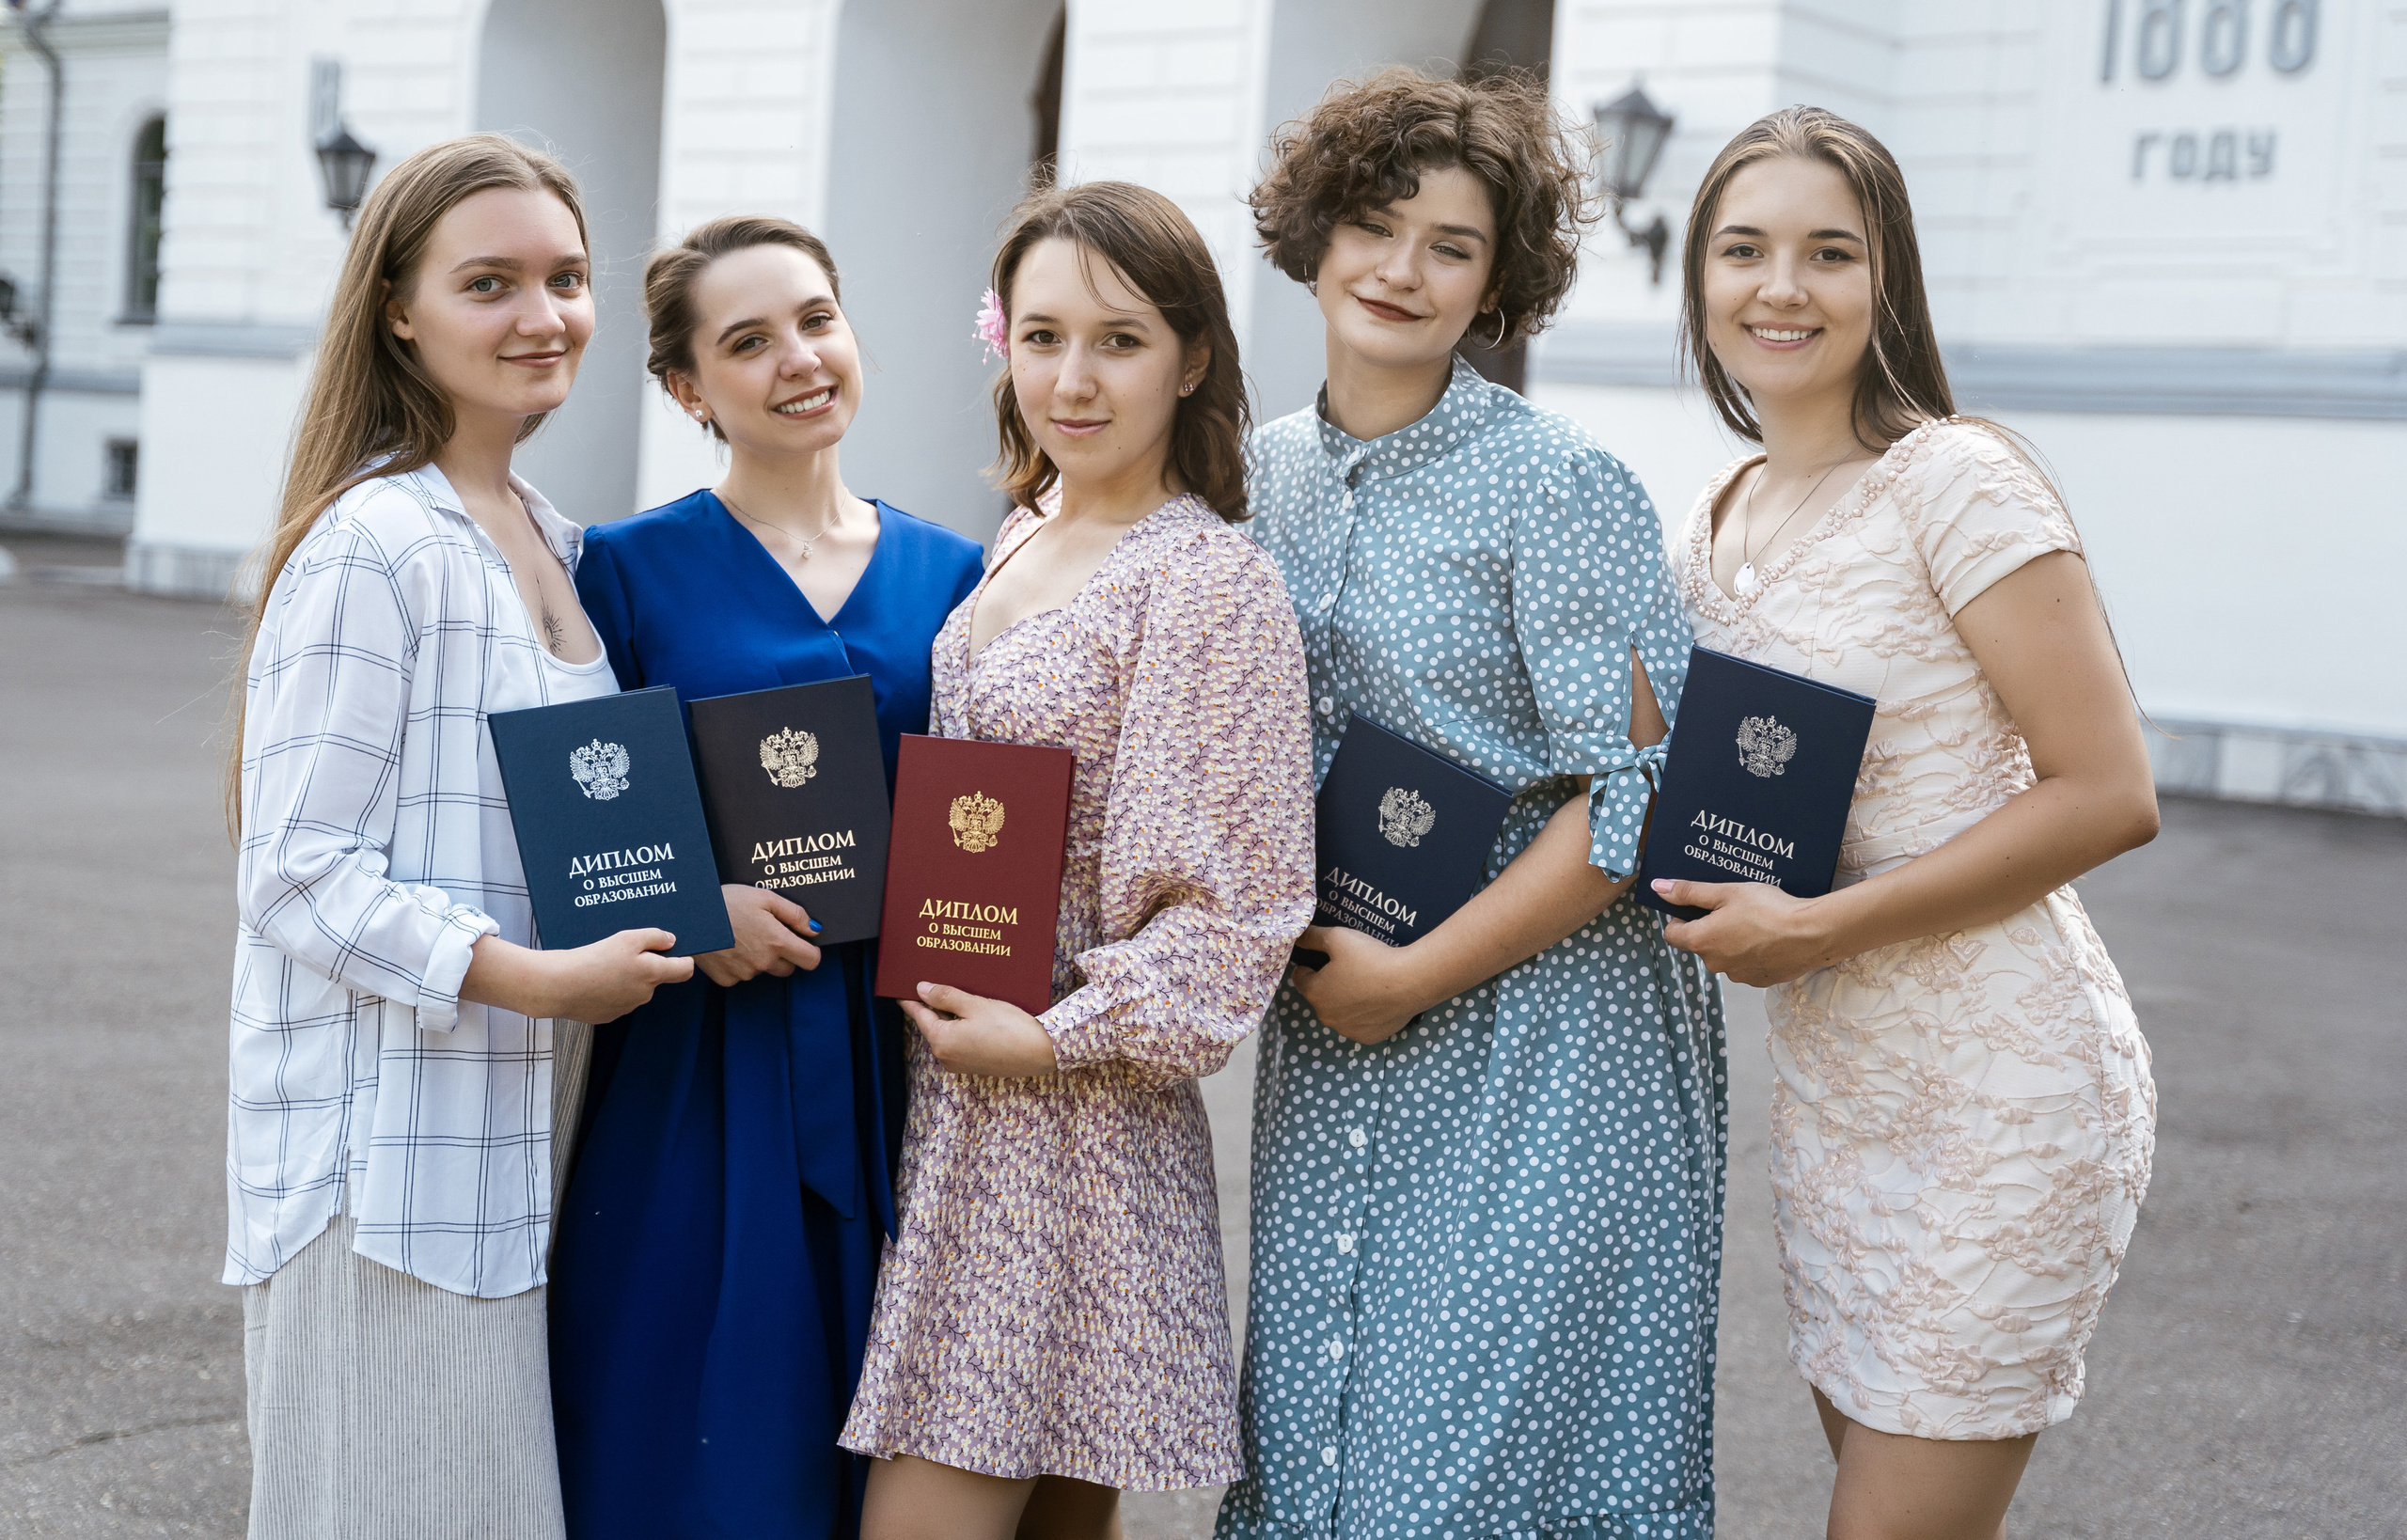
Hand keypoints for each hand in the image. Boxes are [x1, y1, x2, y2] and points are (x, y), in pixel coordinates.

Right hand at [539, 927, 693, 1021]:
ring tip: (602, 963)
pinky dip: (608, 988)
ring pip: (634, 988)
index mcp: (652, 974)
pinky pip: (615, 998)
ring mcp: (626, 1007)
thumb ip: (654, 937)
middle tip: (623, 950)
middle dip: (645, 964)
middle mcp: (644, 994)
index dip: (684, 959)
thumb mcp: (627, 938)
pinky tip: (592, 978)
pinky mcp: (608, 1015)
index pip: (684, 970)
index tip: (677, 951)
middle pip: (655, 977)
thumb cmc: (594, 960)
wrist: (558, 986)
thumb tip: (671, 941)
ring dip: (625, 976)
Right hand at [696, 885, 822, 986]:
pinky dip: (739, 964)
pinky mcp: (727, 979)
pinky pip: (741, 976)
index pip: (811, 960)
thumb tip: (814, 930)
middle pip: (788, 968)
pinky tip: (728, 946)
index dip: (811, 952)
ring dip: (759, 958)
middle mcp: (763, 961)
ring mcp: (744, 973)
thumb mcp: (765, 897)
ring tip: (741, 936)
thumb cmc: (728, 901)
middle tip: (767, 935)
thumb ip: (794, 914)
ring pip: (763, 970)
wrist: (689, 916)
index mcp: (777, 941)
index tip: (805, 945)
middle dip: (784, 955)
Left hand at [899, 982, 1059, 1076]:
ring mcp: (960, 1063)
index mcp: (941, 1041)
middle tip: (936, 980)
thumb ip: (945, 996)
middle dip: (934, 1003)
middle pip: (933, 1023)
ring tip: (958, 991)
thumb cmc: (1009, 1027)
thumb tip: (922, 989)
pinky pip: (960, 1041)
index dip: (910, 997)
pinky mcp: (974, 1065)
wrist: (1042, 1052)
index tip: (902, 985)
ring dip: (951, 1014)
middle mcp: (946, 1056)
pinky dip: (962, 1026)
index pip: (918, 1014)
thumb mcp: (975, 1005)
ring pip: (947, 1031)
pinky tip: (973, 1011)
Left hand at [1289, 925, 1432, 1045]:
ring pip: (1340, 1013)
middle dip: (1329, 985)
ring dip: (1345, 1001)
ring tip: (1365, 984)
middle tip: (1350, 969)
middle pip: (1320, 997)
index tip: (1325, 959)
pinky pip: (1359, 1024)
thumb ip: (1312, 937)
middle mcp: (1326, 1016)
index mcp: (1315, 993)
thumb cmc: (1370, 958)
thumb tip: (1298, 937)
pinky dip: (1364, 1015)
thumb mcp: (1338, 938)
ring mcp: (1347, 1030)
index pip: (1300, 978)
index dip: (1310, 966)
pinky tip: (1376, 1001)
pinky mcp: (1368, 1037)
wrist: (1409, 982)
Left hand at [1653, 879, 1838, 985]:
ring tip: (1754, 921)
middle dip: (1710, 927)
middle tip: (1732, 908)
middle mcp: (1714, 964)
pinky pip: (1745, 965)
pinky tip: (1767, 937)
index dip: (1679, 918)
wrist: (1811, 933)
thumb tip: (1658, 888)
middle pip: (1700, 944)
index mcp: (1701, 941)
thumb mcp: (1726, 892)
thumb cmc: (1767, 909)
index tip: (1696, 907)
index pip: (1672, 934)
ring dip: (1731, 941)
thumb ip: (1690, 892)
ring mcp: (1737, 975)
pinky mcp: (1758, 981)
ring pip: (1724, 955)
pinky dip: (1750, 952)